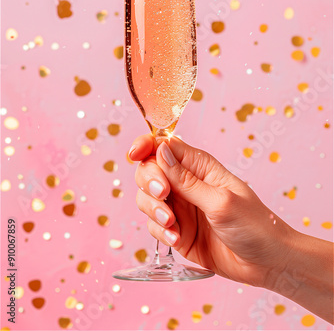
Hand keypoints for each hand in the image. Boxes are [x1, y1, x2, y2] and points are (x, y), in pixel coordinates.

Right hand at [130, 134, 294, 287]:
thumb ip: (186, 180)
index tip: (134, 154)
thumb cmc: (254, 225)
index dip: (146, 145)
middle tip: (164, 197)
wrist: (266, 263)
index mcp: (200, 166)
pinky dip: (160, 232)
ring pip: (147, 198)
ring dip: (153, 211)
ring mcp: (180, 207)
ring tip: (173, 225)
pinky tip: (177, 239)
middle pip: (149, 170)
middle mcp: (186, 183)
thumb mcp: (220, 201)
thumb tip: (160, 151)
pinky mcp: (177, 230)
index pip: (164, 145)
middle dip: (150, 183)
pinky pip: (154, 225)